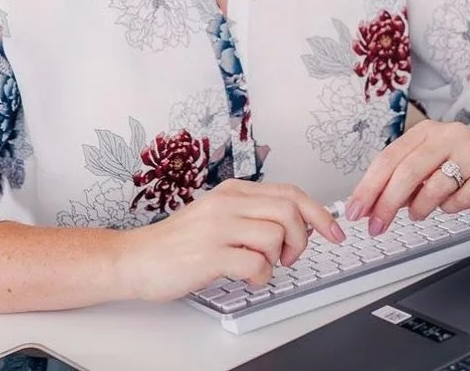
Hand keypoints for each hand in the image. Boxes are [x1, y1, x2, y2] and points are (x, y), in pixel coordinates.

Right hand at [114, 179, 346, 301]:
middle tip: (291, 256)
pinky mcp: (210, 254)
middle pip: (290, 209)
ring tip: (262, 266)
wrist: (135, 259)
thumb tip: (294, 224)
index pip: (290, 192)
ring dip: (279, 258)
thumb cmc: (177, 243)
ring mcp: (218, 228)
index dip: (319, 213)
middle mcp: (227, 204)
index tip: (334, 231)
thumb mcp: (217, 216)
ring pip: (276, 235)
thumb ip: (251, 214)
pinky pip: (256, 263)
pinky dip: (261, 276)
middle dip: (303, 237)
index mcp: (232, 192)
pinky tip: (246, 277)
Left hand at [345, 119, 469, 236]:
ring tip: (418, 213)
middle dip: (387, 204)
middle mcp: (448, 135)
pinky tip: (452, 204)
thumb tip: (370, 205)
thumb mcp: (430, 164)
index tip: (356, 210)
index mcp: (426, 132)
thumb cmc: (464, 164)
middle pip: (408, 172)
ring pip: (435, 186)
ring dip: (421, 208)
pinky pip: (462, 198)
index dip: (369, 187)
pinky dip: (451, 209)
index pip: (388, 158)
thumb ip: (402, 180)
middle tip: (377, 226)